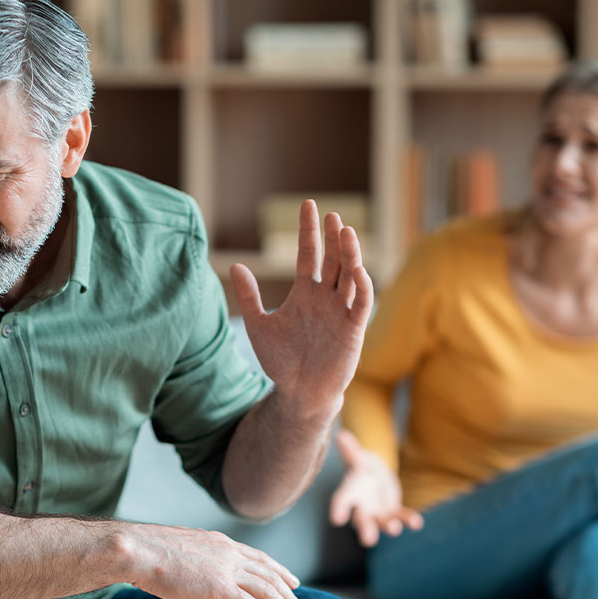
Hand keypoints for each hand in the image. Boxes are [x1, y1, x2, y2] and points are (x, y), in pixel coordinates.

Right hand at [121, 523, 307, 598]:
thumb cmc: (150, 553)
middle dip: (289, 596)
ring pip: (268, 591)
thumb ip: (199, 559)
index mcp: (221, 544)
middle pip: (270, 575)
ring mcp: (226, 569)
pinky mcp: (219, 587)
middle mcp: (229, 553)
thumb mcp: (183, 550)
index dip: (279, 570)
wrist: (139, 550)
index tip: (292, 581)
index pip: (259, 557)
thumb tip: (200, 569)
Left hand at [230, 200, 372, 415]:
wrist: (300, 392)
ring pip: (350, 276)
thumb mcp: (259, 325)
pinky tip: (357, 270)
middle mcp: (325, 297)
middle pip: (333, 260)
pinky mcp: (353, 329)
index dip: (309, 231)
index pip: (309, 254)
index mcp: (305, 293)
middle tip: (333, 216)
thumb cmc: (281, 361)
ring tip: (346, 232)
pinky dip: (362, 286)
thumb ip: (249, 296)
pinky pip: (360, 303)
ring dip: (350, 254)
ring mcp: (340, 311)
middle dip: (333, 238)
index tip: (309, 206)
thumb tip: (235, 265)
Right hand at [329, 429, 422, 546]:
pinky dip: (409, 520)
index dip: (339, 509)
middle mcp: (362, 507)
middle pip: (362, 521)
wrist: (374, 477)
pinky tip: (417, 523)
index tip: (336, 519)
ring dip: (389, 526)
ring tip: (394, 529)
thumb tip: (341, 434)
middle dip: (366, 530)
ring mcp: (379, 513)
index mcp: (349, 493)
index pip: (341, 501)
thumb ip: (350, 448)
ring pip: (383, 522)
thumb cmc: (361, 468)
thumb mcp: (356, 457)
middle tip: (368, 540)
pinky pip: (401, 517)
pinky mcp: (394, 512)